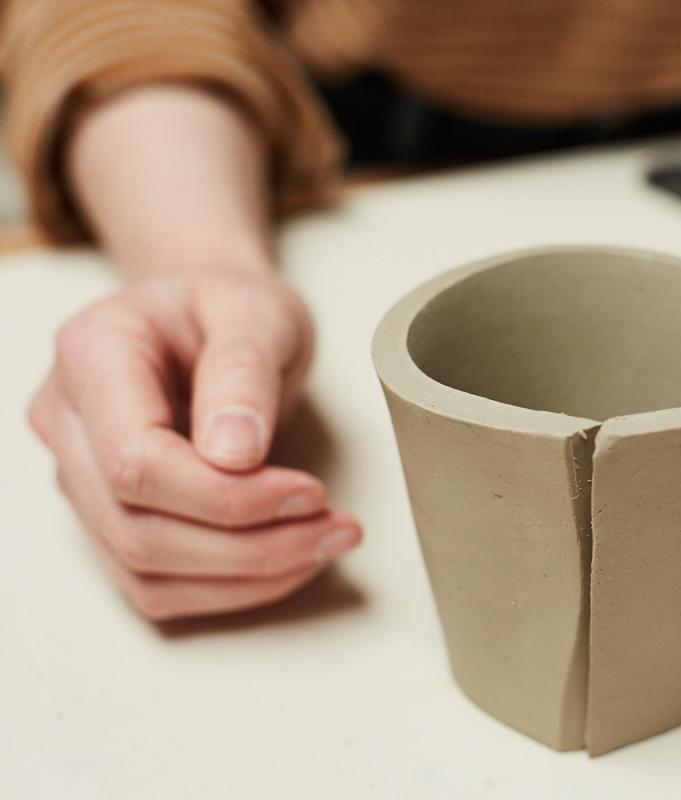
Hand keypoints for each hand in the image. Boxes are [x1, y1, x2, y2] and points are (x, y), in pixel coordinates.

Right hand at [28, 268, 361, 620]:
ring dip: (248, 576)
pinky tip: (294, 559)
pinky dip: (234, 586)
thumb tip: (232, 455)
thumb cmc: (234, 308)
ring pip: (145, 569)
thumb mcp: (259, 312)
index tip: (311, 492)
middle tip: (337, 528)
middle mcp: (68, 420)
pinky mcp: (110, 516)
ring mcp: (80, 475)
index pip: (134, 461)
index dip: (226, 496)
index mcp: (92, 354)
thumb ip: (243, 370)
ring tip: (328, 542)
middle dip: (250, 546)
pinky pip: (159, 583)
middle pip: (138, 527)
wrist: (217, 319)